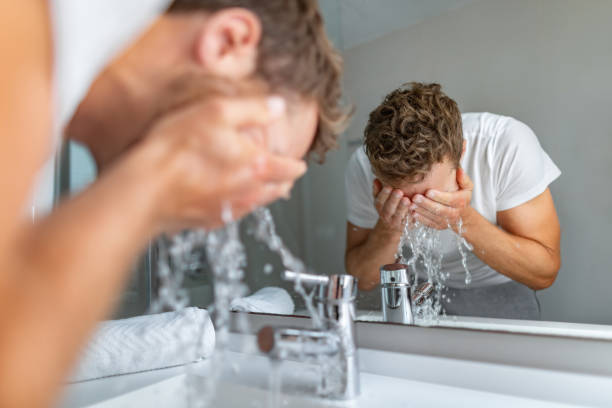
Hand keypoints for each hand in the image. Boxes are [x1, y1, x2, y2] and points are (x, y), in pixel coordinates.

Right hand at [142, 95, 306, 230]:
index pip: (290, 169)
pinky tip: (230, 198)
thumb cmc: (176, 149)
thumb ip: (253, 109)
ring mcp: (229, 210)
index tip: (299, 163)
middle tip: (285, 176)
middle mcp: (248, 192)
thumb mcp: (217, 112)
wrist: (145, 188)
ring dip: (263, 194)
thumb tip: (278, 106)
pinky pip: (233, 213)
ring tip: (263, 187)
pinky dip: (238, 204)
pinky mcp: (209, 221)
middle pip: (277, 191)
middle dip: (284, 182)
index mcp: (256, 166)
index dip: (297, 164)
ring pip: (257, 204)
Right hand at [372, 179, 410, 232]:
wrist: (393, 225)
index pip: (379, 201)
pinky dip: (411, 216)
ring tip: (407, 200)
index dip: (383, 194)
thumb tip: (376, 179)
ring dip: (402, 208)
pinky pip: (408, 221)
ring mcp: (395, 222)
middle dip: (393, 200)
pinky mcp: (405, 226)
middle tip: (399, 192)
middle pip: (388, 209)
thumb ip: (378, 189)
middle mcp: (386, 216)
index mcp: (380, 207)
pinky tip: (414, 208)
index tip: (388, 186)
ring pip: (398, 216)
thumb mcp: (381, 198)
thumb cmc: (389, 206)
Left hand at [410, 168, 473, 230]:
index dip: (439, 196)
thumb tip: (458, 170)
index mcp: (461, 201)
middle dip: (426, 204)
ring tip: (411, 205)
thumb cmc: (461, 195)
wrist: (462, 214)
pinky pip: (429, 223)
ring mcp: (447, 221)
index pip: (450, 199)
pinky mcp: (439, 226)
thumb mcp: (466, 186)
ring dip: (421, 211)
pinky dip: (420, 219)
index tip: (428, 191)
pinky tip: (412, 213)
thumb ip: (463, 178)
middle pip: (439, 209)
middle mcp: (455, 213)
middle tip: (415, 197)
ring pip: (433, 217)